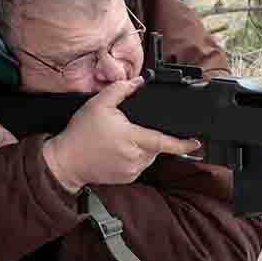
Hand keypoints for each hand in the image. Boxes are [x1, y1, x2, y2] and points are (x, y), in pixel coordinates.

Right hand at [42, 76, 200, 193]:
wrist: (65, 161)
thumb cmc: (81, 133)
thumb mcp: (98, 104)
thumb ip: (120, 90)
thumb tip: (138, 82)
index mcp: (133, 139)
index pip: (164, 142)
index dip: (182, 143)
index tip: (196, 142)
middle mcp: (136, 157)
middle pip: (156, 146)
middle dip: (149, 136)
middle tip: (127, 129)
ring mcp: (132, 170)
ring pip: (149, 156)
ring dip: (142, 147)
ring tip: (119, 140)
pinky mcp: (127, 178)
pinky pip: (139, 165)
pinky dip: (134, 157)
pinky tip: (118, 151)